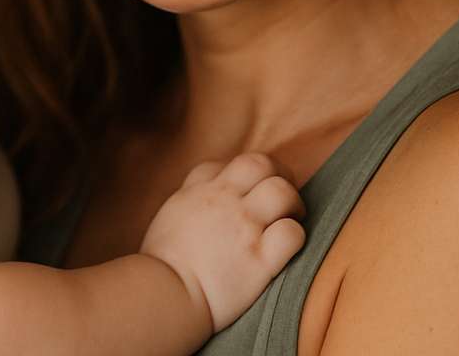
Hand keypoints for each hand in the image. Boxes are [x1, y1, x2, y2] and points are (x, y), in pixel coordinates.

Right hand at [139, 152, 305, 331]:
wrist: (164, 296)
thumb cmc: (163, 261)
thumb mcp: (172, 212)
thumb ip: (194, 194)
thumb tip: (210, 187)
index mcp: (201, 188)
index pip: (235, 161)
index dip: (252, 173)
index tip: (254, 189)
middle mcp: (224, 200)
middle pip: (263, 163)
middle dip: (280, 175)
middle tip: (283, 196)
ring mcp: (244, 228)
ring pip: (283, 192)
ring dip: (293, 203)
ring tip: (291, 217)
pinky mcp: (260, 260)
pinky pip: (292, 233)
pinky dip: (295, 236)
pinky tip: (286, 246)